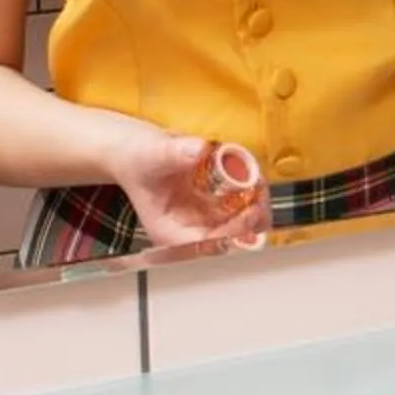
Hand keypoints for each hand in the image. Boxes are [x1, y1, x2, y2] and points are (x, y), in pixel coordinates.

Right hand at [105, 119, 272, 250]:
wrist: (135, 149)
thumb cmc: (136, 159)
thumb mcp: (152, 154)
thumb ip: (175, 152)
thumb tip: (199, 150)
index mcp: (172, 232)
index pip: (209, 245)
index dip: (234, 233)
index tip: (249, 212)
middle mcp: (192, 229)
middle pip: (233, 238)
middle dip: (252, 220)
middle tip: (260, 196)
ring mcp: (206, 216)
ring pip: (243, 222)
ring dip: (256, 204)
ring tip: (258, 183)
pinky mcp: (216, 201)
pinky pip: (242, 202)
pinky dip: (251, 191)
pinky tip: (253, 176)